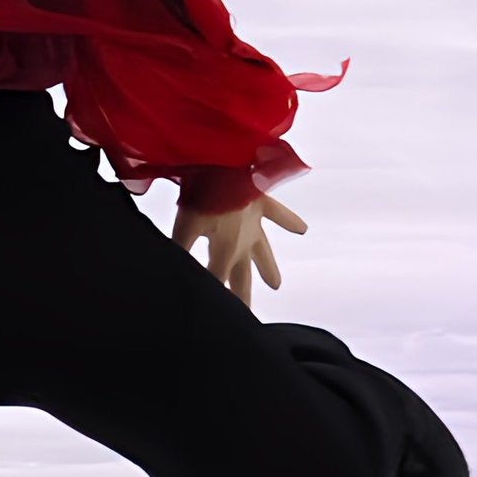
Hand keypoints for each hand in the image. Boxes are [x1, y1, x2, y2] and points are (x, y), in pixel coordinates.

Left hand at [170, 191, 306, 309]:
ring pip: (264, 252)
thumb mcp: (185, 225)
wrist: (223, 160)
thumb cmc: (201, 192)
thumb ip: (181, 251)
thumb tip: (174, 273)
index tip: (214, 314)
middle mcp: (243, 242)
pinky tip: (303, 229)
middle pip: (242, 276)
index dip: (213, 297)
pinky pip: (280, 214)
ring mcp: (255, 223)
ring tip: (275, 285)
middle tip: (248, 317)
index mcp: (224, 250)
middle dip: (242, 296)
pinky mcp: (261, 202)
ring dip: (268, 268)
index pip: (217, 282)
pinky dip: (291, 222)